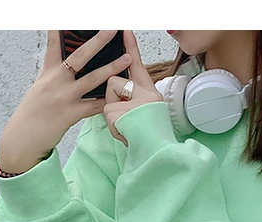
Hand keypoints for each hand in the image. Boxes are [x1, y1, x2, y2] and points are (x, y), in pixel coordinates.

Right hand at [0, 30, 132, 173]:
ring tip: (126, 58)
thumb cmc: (31, 117)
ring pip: (91, 79)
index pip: (54, 45)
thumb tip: (66, 71)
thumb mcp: (39, 91)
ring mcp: (63, 97)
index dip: (60, 28)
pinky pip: (93, 106)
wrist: (21, 140)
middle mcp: (55, 82)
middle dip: (98, 41)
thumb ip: (53, 78)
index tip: (68, 16)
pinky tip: (120, 95)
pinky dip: (106, 101)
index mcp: (47, 73)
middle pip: (79, 56)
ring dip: (111, 68)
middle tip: (112, 28)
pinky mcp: (70, 115)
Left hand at [104, 30, 163, 144]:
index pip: (137, 63)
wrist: (154, 152)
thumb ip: (132, 97)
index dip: (130, 45)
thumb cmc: (148, 137)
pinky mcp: (122, 111)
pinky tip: (124, 131)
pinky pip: (107, 112)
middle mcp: (145, 93)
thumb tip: (119, 89)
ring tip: (127, 126)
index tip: (125, 29)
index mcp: (150, 92)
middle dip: (114, 97)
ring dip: (113, 112)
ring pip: (109, 97)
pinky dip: (112, 124)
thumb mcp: (143, 113)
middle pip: (116, 82)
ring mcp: (134, 101)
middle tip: (128, 115)